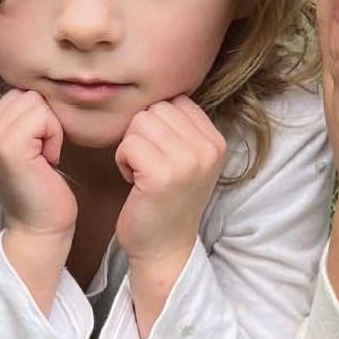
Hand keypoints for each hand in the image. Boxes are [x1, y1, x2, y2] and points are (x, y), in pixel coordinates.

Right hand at [0, 89, 76, 243]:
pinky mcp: (9, 148)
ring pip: (35, 103)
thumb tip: (36, 88)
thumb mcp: (24, 148)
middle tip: (42, 156)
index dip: (37, 119)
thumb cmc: (41, 189)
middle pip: (26, 95)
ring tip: (44, 159)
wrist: (40, 229)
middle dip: (44, 121)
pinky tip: (49, 162)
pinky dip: (54, 136)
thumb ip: (19, 120)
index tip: (36, 151)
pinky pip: (43, 117)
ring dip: (50, 129)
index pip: (16, 95)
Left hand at [113, 96, 227, 267]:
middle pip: (155, 109)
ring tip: (143, 173)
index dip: (158, 126)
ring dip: (131, 147)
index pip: (175, 101)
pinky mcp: (163, 174)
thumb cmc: (166, 201)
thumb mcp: (187, 159)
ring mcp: (188, 161)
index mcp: (216, 140)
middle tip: (150, 167)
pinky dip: (123, 161)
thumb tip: (156, 90)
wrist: (164, 248)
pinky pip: (128, 144)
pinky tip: (135, 183)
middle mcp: (208, 148)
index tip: (162, 155)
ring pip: (139, 123)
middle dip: (142, 135)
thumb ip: (180, 127)